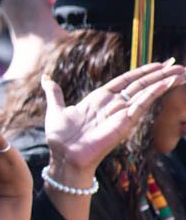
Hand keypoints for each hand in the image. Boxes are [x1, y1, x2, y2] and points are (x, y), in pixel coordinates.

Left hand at [43, 60, 185, 182]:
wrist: (63, 156)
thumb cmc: (60, 137)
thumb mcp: (56, 109)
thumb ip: (55, 93)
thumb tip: (46, 78)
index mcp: (99, 99)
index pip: (125, 80)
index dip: (141, 71)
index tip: (158, 63)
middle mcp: (113, 104)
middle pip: (141, 84)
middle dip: (159, 73)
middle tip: (178, 64)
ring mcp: (120, 112)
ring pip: (146, 91)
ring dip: (163, 80)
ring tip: (181, 71)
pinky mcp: (125, 121)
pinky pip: (143, 103)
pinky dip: (156, 92)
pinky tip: (168, 82)